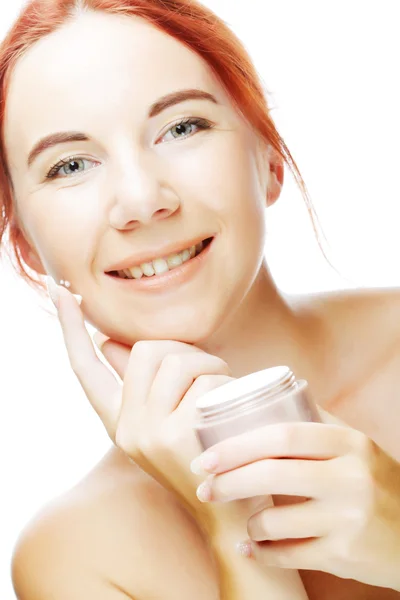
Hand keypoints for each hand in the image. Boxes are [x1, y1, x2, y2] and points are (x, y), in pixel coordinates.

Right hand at [52, 283, 232, 519]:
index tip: (57, 291)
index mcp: (119, 419)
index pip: (84, 366)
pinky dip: (227, 386)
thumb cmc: (205, 454)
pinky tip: (233, 413)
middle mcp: (126, 427)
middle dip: (187, 350)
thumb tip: (112, 342)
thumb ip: (144, 383)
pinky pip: (205, 383)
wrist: (230, 513)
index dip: (69, 327)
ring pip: (179, 360)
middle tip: (209, 372)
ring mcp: (147, 433)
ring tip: (224, 391)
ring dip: (212, 366)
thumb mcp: (166, 419)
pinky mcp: (175, 437)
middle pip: (149, 350)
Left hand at [191, 419, 399, 589]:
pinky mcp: (346, 556)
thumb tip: (270, 398)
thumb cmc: (378, 483)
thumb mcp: (358, 446)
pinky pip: (288, 555)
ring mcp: (349, 519)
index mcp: (350, 443)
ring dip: (249, 522)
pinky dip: (262, 552)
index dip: (237, 445)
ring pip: (275, 519)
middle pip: (271, 475)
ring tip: (244, 520)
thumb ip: (319, 423)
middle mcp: (352, 478)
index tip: (207, 455)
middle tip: (205, 487)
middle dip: (228, 482)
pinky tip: (250, 547)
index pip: (283, 435)